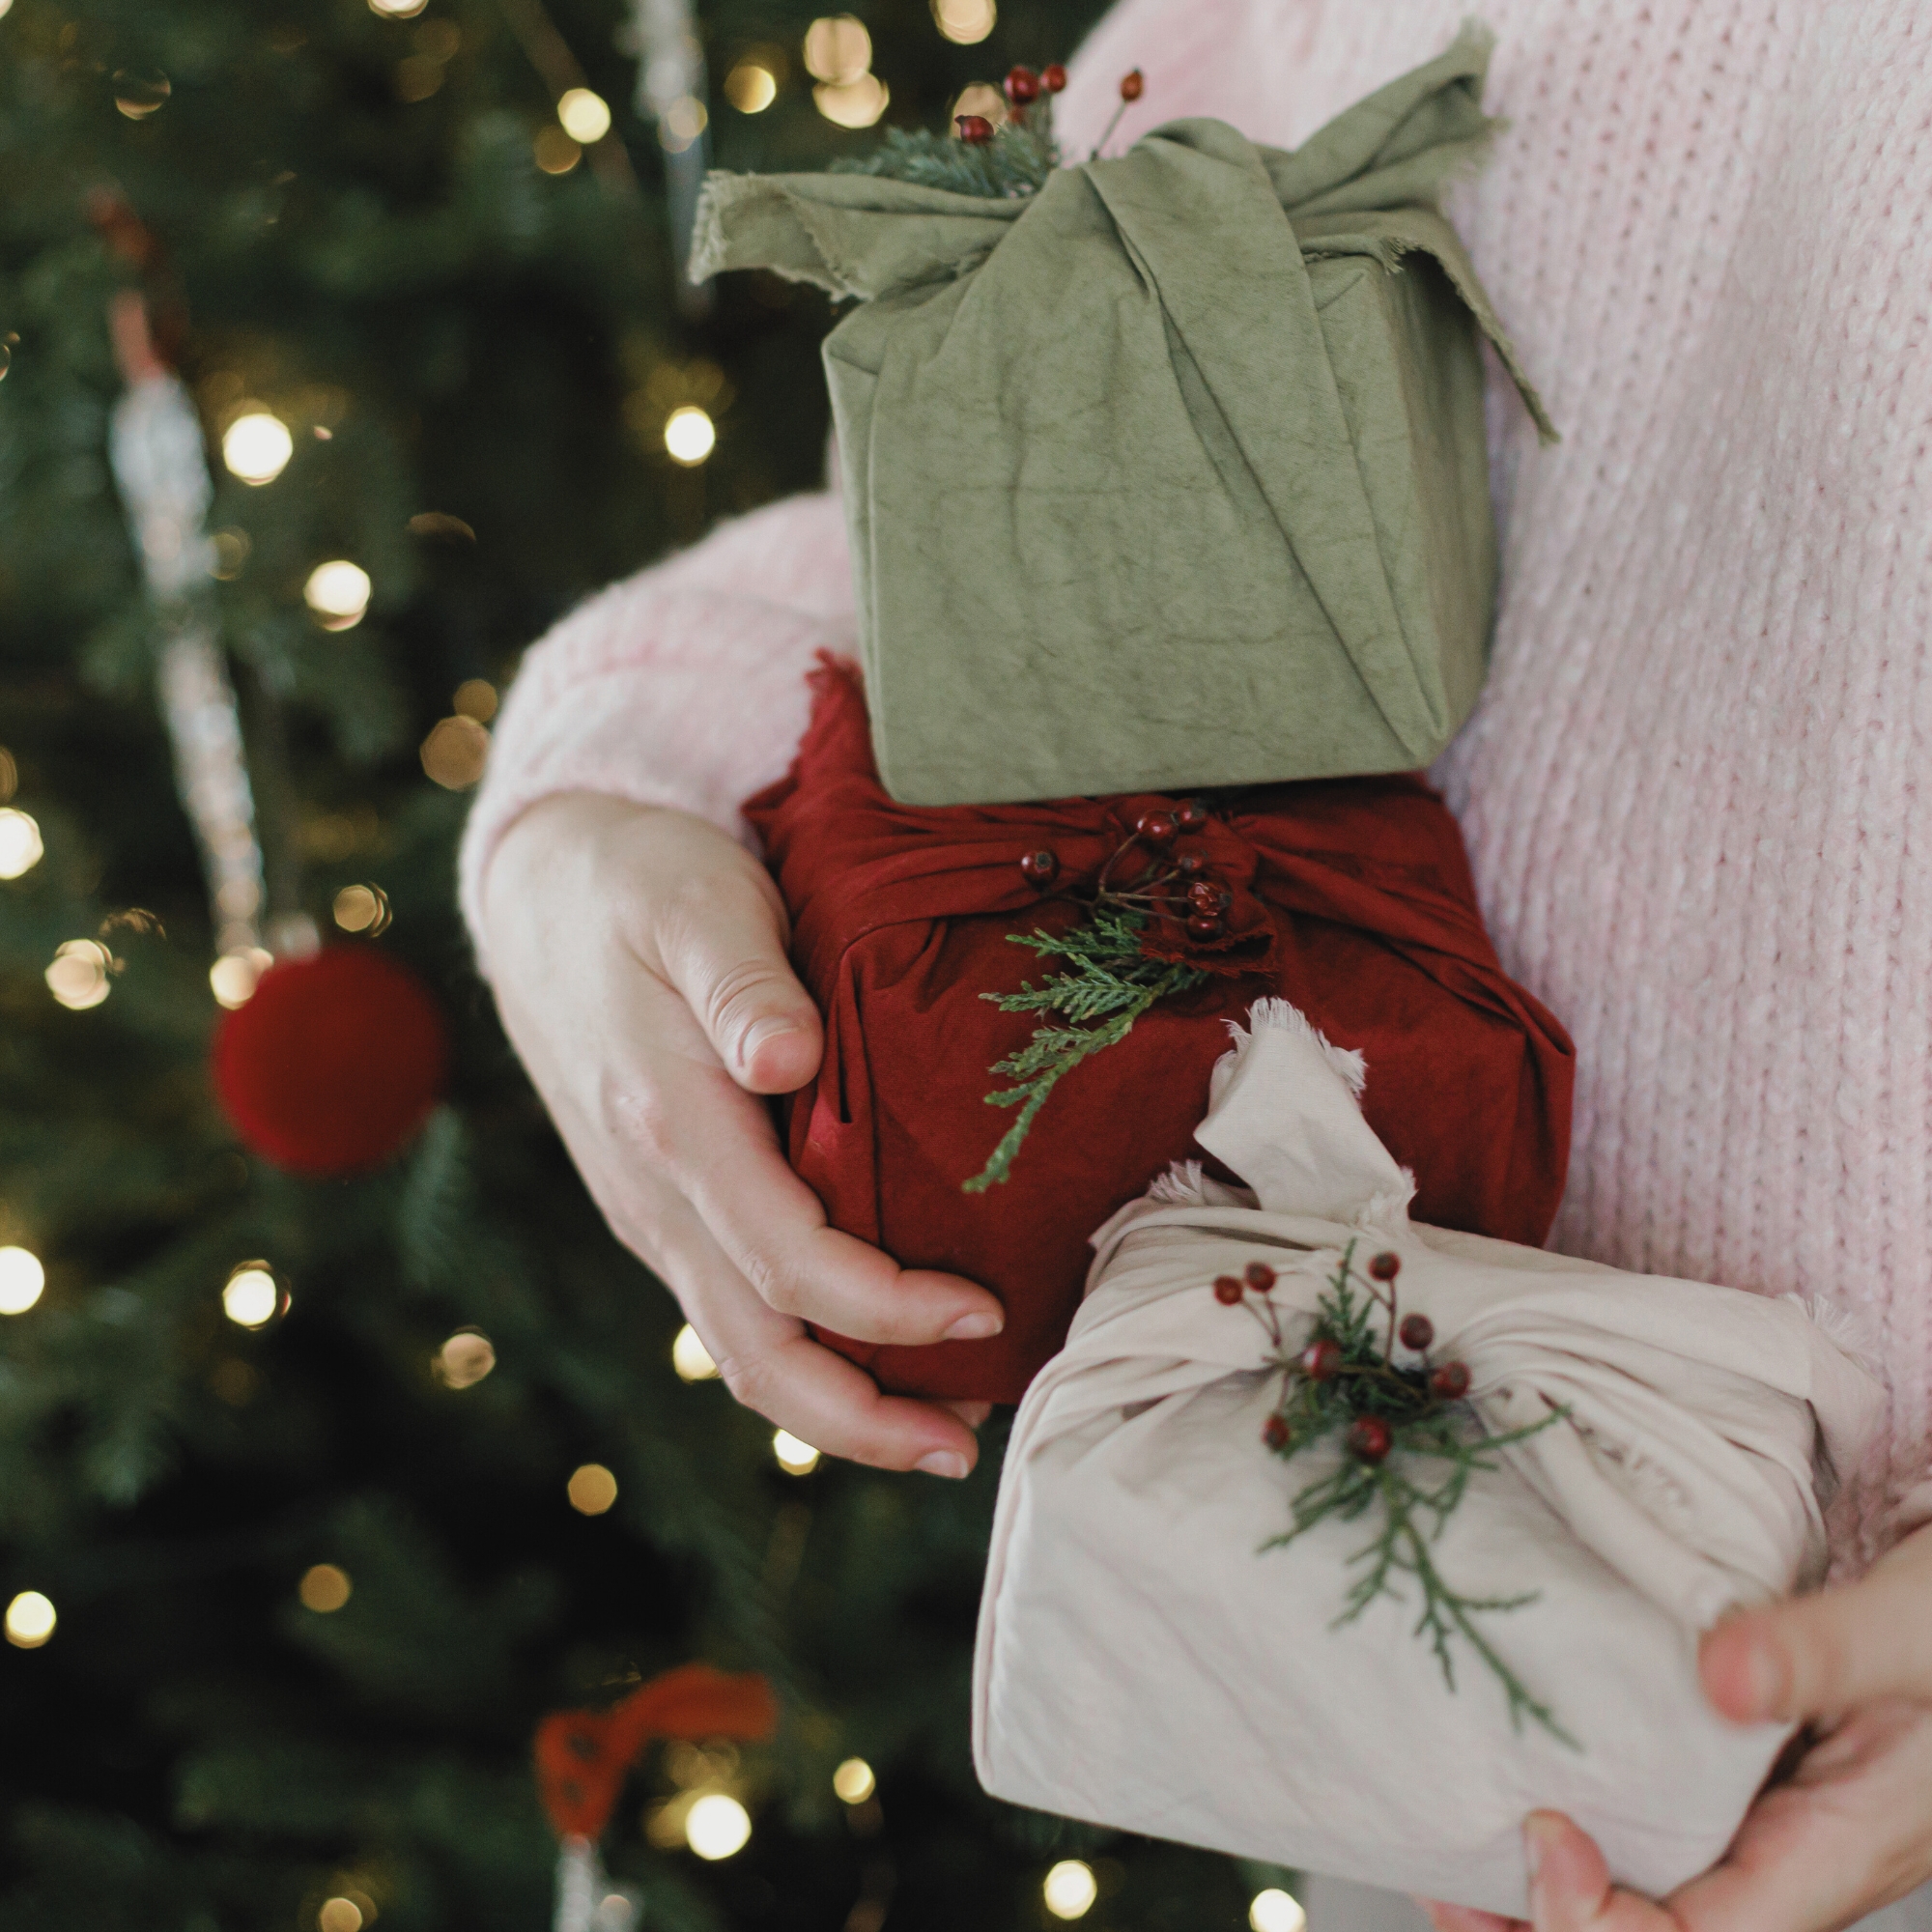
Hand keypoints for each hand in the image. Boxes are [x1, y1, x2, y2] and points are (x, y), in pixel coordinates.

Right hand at [483, 793, 1003, 1473]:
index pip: (790, 1262)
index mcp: (671, 1125)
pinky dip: (806, 1357)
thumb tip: (789, 1059)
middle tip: (968, 1445)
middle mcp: (655, 1194)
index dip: (888, 1310)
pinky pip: (731, 1312)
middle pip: (757, 1354)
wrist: (540, 891)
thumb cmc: (638, 883)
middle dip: (863, 1421)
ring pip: (739, 1352)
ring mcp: (654, 1213)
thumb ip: (742, 979)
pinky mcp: (664, 1210)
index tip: (982, 1313)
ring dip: (837, 1409)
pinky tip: (874, 1355)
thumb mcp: (694, 898)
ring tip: (943, 1427)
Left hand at [1422, 1522, 1931, 1931]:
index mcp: (1836, 1848)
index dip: (1605, 1922)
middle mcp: (1791, 1855)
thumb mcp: (1909, 1626)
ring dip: (1544, 1893)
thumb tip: (1719, 1678)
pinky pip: (1651, 1826)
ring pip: (1648, 1896)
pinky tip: (1512, 1783)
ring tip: (1449, 1857)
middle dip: (1545, 1927)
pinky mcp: (1738, 1775)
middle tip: (1448, 1881)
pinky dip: (1576, 1826)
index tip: (1542, 1829)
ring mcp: (1763, 1820)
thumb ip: (1821, 1653)